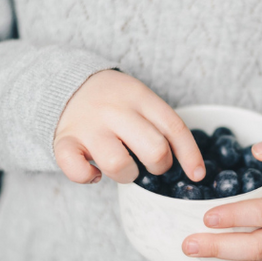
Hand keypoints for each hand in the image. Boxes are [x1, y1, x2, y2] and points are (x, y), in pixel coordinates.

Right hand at [54, 70, 204, 183]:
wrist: (68, 83)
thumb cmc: (116, 101)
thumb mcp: (142, 100)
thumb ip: (161, 125)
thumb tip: (193, 167)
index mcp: (140, 97)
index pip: (174, 128)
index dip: (190, 155)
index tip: (197, 174)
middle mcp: (115, 110)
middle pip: (154, 150)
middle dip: (160, 166)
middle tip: (152, 164)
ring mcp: (88, 126)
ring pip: (119, 165)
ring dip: (128, 176)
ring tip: (124, 168)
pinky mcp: (64, 141)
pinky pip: (77, 170)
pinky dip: (88, 177)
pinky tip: (95, 173)